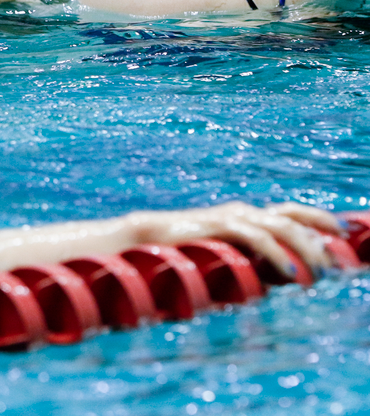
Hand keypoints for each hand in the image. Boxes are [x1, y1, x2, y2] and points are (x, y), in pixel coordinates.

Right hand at [125, 201, 341, 275]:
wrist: (144, 236)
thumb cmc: (181, 249)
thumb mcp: (221, 252)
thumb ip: (248, 258)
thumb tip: (283, 277)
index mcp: (245, 215)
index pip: (290, 211)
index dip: (318, 218)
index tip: (343, 231)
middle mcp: (243, 211)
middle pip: (291, 217)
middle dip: (319, 235)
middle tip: (337, 259)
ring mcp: (231, 216)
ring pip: (280, 227)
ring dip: (305, 250)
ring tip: (319, 272)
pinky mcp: (220, 225)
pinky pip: (258, 238)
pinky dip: (278, 255)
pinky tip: (291, 272)